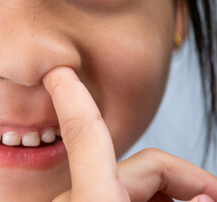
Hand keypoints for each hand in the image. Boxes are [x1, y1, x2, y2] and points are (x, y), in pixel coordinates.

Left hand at [42, 67, 216, 201]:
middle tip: (211, 197)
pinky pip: (105, 195)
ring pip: (121, 182)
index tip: (58, 71)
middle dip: (179, 178)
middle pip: (134, 167)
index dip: (74, 96)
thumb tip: (206, 194)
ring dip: (159, 193)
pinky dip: (134, 199)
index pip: (84, 133)